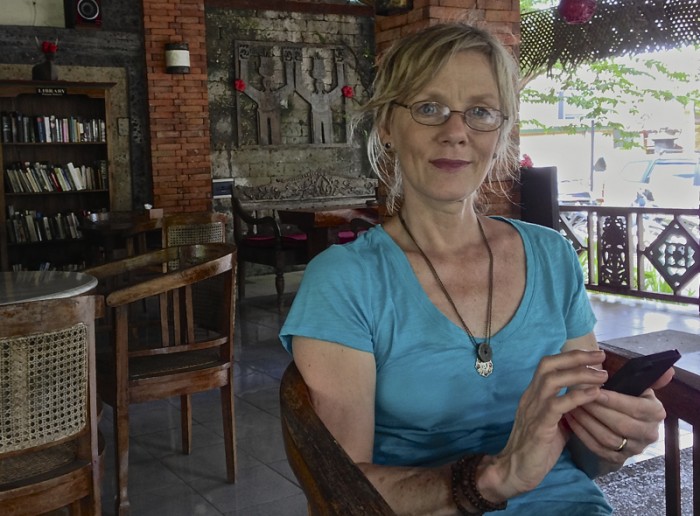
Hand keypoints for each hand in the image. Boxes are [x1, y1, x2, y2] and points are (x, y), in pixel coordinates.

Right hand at [487, 350, 608, 498]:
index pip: (548, 365)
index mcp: (533, 395)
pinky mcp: (539, 426)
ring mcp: (533, 410)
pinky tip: (594, 394)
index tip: (593, 356)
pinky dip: (577, 396)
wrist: (514, 471)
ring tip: (602, 375)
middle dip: (576, 357)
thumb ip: (565, 410)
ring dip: (579, 374)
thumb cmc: (535, 449)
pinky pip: (557, 405)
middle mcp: (531, 397)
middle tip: (600, 356)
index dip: (570, 357)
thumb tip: (586, 400)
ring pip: (552, 380)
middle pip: (548, 365)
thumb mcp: (553, 424)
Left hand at [563, 368, 671, 463]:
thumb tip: (667, 371)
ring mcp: (634, 448)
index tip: (593, 390)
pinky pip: (598, 449)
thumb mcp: (637, 384)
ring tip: (571, 407)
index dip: (613, 399)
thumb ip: (648, 376)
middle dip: (597, 410)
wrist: (625, 420)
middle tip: (577, 398)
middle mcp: (649, 433)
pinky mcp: (619, 458)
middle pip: (621, 424)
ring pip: (608, 438)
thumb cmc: (627, 396)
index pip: (635, 407)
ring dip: (587, 422)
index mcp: (656, 412)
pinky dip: (582, 434)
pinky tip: (570, 420)